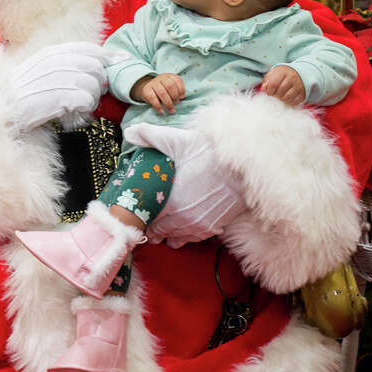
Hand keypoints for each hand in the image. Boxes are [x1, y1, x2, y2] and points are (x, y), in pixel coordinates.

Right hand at [9, 42, 105, 130]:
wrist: (3, 106)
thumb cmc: (22, 91)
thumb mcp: (40, 68)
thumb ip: (63, 64)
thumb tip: (93, 67)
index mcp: (53, 52)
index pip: (89, 49)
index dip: (108, 55)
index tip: (120, 60)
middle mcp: (58, 61)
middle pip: (96, 68)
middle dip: (98, 83)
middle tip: (89, 95)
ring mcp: (60, 78)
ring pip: (94, 86)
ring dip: (91, 99)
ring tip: (78, 107)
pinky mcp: (61, 96)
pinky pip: (87, 101)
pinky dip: (84, 109)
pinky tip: (74, 112)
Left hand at [119, 123, 244, 247]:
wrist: (242, 167)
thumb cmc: (209, 154)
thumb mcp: (176, 140)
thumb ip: (149, 136)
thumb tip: (129, 132)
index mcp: (169, 202)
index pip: (146, 220)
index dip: (139, 217)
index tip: (135, 213)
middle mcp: (182, 219)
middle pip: (159, 233)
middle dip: (152, 228)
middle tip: (146, 222)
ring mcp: (199, 225)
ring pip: (176, 239)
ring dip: (168, 234)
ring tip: (163, 229)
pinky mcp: (214, 227)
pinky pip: (194, 239)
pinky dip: (186, 235)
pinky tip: (183, 228)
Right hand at [132, 73, 184, 114]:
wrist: (147, 88)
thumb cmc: (162, 89)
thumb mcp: (169, 87)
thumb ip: (176, 90)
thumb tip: (181, 98)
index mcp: (169, 76)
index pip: (177, 80)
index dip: (181, 89)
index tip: (182, 97)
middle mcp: (161, 78)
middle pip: (170, 85)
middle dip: (175, 96)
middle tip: (176, 103)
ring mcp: (153, 83)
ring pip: (162, 92)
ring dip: (168, 103)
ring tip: (171, 110)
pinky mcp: (146, 90)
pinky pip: (152, 98)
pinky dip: (158, 106)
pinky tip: (161, 111)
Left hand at [261, 65, 305, 105]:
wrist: (299, 72)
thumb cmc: (283, 74)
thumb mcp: (274, 73)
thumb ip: (267, 80)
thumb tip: (264, 88)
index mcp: (284, 72)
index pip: (274, 84)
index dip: (269, 91)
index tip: (269, 92)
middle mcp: (293, 78)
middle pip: (280, 91)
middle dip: (275, 95)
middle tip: (275, 94)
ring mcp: (299, 86)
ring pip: (288, 97)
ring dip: (281, 99)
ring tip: (280, 96)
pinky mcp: (303, 93)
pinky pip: (295, 102)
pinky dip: (289, 102)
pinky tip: (286, 98)